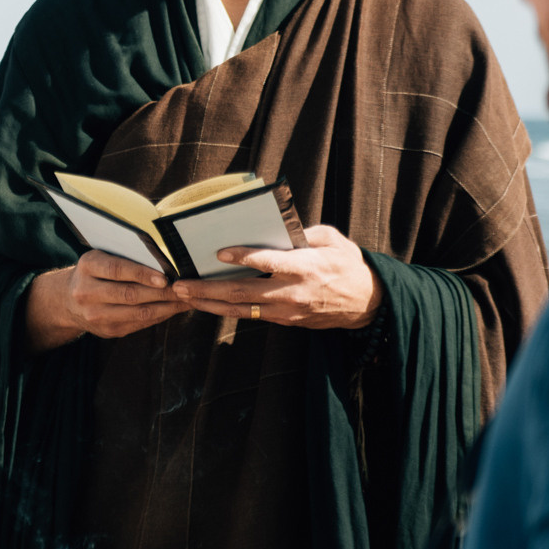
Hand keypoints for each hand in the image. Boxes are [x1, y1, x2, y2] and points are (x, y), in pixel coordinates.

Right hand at [23, 250, 189, 352]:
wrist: (67, 301)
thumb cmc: (94, 273)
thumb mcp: (99, 258)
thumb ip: (124, 258)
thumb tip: (163, 261)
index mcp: (87, 267)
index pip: (116, 270)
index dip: (142, 274)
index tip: (165, 278)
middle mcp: (87, 292)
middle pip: (130, 294)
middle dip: (162, 293)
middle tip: (186, 288)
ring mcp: (96, 315)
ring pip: (138, 313)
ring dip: (167, 307)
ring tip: (187, 299)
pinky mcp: (108, 331)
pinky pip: (140, 324)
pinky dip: (160, 316)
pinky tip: (174, 309)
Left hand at [172, 225, 382, 329]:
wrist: (367, 303)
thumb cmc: (347, 264)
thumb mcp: (331, 239)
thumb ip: (303, 233)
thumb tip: (275, 226)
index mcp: (304, 267)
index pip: (269, 262)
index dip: (243, 258)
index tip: (219, 253)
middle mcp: (292, 292)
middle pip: (243, 293)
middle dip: (208, 289)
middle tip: (181, 283)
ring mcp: (287, 311)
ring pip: (241, 309)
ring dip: (209, 304)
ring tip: (183, 295)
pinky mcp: (285, 321)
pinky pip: (251, 315)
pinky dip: (226, 310)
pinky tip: (206, 303)